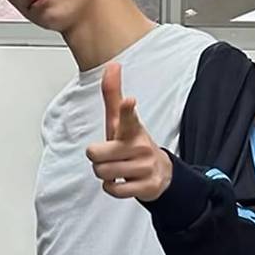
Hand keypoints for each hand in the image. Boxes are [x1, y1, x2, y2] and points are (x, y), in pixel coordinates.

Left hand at [86, 62, 172, 201]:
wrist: (158, 171)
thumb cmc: (131, 143)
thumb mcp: (120, 121)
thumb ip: (112, 95)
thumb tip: (112, 65)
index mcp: (132, 128)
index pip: (128, 116)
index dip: (126, 109)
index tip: (129, 101)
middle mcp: (140, 146)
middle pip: (96, 155)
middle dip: (96, 158)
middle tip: (108, 156)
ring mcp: (145, 167)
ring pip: (103, 173)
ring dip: (104, 174)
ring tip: (116, 168)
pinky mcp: (147, 186)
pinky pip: (114, 189)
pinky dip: (111, 188)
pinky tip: (121, 182)